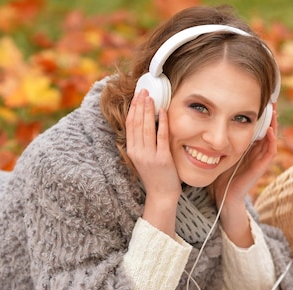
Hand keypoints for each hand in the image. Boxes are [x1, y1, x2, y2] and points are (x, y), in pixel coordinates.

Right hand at [126, 89, 180, 233]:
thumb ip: (142, 144)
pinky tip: (163, 111)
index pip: (129, 125)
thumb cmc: (155, 176)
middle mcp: (138, 152)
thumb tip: (143, 125)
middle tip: (143, 90)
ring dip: (148, 110)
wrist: (161, 195)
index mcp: (132, 151)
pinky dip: (162, 122)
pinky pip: (161, 136)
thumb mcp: (143, 159)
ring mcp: (149, 155)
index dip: (132, 109)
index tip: (136, 96)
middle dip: (139, 105)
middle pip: (136, 123)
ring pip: (146, 128)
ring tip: (150, 97)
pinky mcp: (162, 159)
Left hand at [211, 106, 277, 245]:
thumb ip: (215, 140)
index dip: (257, 114)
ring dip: (273, 124)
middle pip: (266, 129)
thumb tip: (202, 122)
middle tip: (270, 100)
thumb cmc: (219, 176)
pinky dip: (271, 141)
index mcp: (246, 147)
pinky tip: (270, 130)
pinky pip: (270, 153)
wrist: (223, 196)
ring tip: (274, 110)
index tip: (257, 98)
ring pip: (271, 138)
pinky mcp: (260, 168)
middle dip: (268, 115)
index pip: (254, 127)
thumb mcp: (217, 152)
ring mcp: (259, 160)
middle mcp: (255, 152)